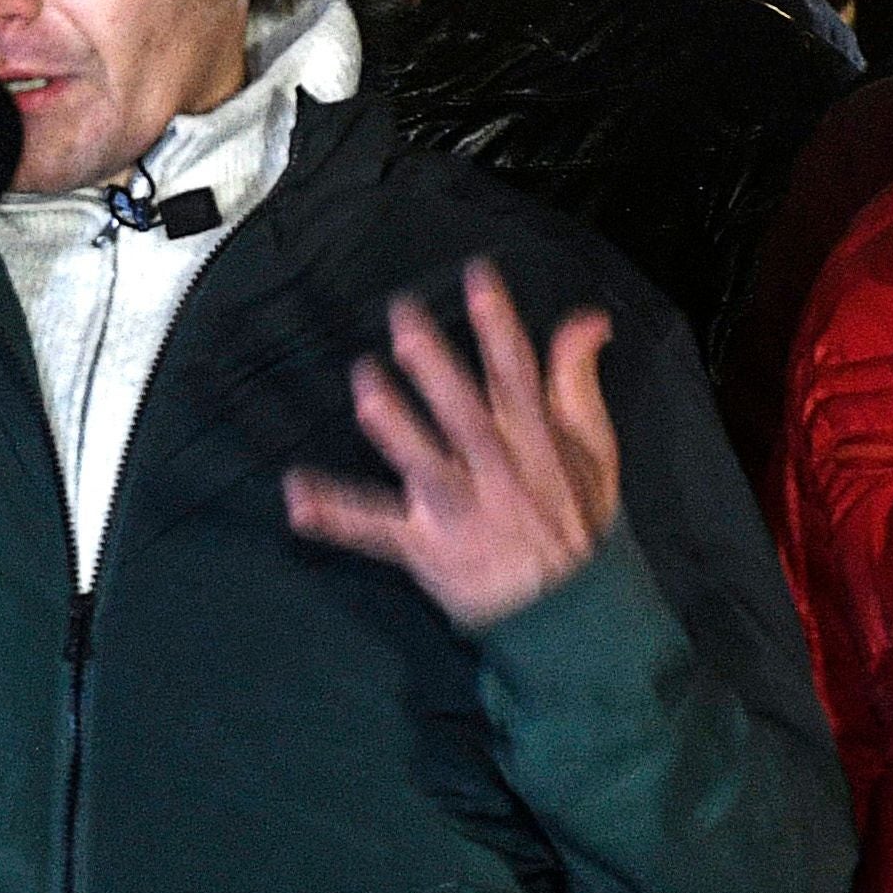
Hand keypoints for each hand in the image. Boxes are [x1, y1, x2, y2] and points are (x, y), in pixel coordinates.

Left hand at [286, 258, 619, 630]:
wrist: (570, 613)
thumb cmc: (577, 523)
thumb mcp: (594, 449)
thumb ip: (579, 380)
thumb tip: (586, 319)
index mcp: (535, 443)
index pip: (519, 374)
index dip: (499, 325)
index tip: (477, 278)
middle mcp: (498, 473)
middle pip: (465, 413)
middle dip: (436, 368)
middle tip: (404, 323)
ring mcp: (461, 512)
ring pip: (427, 466)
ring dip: (397, 430)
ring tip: (367, 393)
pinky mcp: (428, 549)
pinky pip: (377, 533)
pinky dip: (337, 517)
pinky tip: (298, 499)